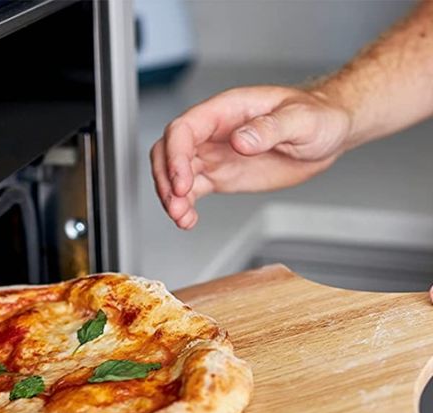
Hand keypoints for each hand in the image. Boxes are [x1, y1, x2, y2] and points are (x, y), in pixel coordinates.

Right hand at [150, 85, 352, 228]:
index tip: (182, 182)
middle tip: (177, 204)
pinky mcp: (220, 176)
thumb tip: (240, 140)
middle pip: (169, 151)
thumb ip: (269, 127)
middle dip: (166, 179)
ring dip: (171, 198)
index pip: (184, 129)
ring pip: (175, 174)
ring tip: (182, 218)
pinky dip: (184, 207)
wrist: (327, 133)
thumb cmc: (317, 116)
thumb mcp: (301, 119)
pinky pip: (191, 191)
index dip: (176, 156)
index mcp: (227, 111)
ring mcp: (214, 154)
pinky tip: (188, 220)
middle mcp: (214, 132)